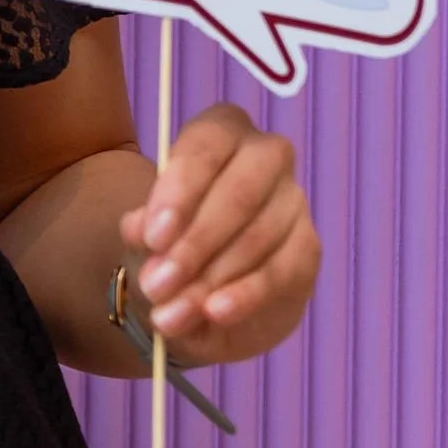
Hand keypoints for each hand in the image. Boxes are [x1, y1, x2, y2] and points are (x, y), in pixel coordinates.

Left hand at [120, 101, 318, 363]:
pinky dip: (247, 294)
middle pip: (239, 191)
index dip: (179, 190)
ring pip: (260, 235)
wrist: (204, 292)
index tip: (152, 238)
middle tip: (158, 284)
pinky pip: (284, 269)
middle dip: (196, 242)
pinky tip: (216, 313)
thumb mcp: (146, 238)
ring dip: (213, 278)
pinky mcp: (308, 246)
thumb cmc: (172, 243)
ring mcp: (293, 200)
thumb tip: (139, 228)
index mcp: (220, 133)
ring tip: (172, 313)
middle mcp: (265, 156)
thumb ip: (142, 231)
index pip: (205, 145)